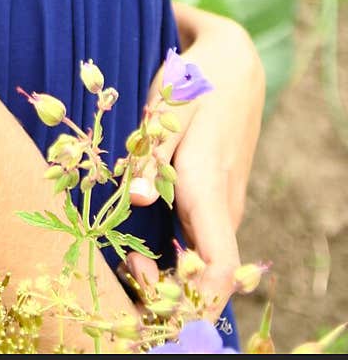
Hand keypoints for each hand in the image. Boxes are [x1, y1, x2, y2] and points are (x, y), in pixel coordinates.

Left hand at [124, 7, 264, 320]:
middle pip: (207, 278)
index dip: (189, 299)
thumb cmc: (196, 82)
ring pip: (203, 262)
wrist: (234, 61)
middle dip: (167, 290)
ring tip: (126, 259)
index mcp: (211, 190)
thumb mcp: (167, 109)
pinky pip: (201, 244)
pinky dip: (174, 255)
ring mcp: (224, 206)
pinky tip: (141, 243)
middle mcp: (224, 208)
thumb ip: (151, 157)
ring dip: (168, 272)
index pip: (218, 272)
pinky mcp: (217, 201)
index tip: (148, 290)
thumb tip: (138, 201)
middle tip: (125, 270)